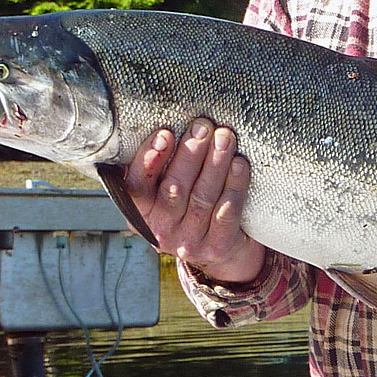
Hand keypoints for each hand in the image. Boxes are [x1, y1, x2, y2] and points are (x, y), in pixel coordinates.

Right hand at [123, 118, 262, 284]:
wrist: (219, 251)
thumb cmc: (189, 208)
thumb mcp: (164, 193)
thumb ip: (160, 168)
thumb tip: (167, 124)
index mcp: (142, 212)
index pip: (137, 186)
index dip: (149, 160)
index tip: (165, 134)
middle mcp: (161, 230)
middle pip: (175, 188)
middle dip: (190, 153)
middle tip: (203, 125)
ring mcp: (189, 242)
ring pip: (202, 197)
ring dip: (215, 163)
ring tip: (224, 136)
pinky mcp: (217, 247)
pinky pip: (227, 212)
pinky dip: (234, 186)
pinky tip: (239, 164)